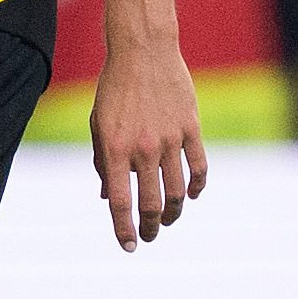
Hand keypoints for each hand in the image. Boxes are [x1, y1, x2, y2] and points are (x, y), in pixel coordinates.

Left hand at [90, 42, 206, 251]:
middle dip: (150, 228)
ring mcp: (170, 139)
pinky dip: (197, 187)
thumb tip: (109, 198)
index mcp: (115, 149)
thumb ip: (103, 163)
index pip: (121, 202)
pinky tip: (192, 196)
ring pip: (177, 192)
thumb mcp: (99, 125)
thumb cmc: (114, 89)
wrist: (143, 51)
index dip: (123, 230)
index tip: (129, 247)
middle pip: (151, 204)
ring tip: (169, 220)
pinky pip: (198, 168)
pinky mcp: (191, 128)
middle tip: (150, 236)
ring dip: (174, 213)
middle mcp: (143, 148)